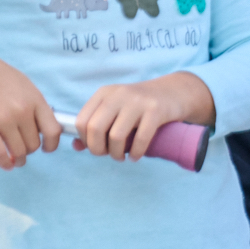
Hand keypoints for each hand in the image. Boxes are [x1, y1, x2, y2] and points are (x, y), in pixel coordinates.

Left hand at [76, 71, 215, 160]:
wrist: (173, 92)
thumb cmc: (139, 105)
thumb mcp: (115, 109)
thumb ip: (95, 126)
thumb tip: (76, 146)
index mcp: (104, 93)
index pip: (82, 121)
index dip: (85, 140)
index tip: (96, 147)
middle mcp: (119, 94)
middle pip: (95, 129)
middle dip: (98, 149)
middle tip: (108, 155)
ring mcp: (138, 101)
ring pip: (116, 136)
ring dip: (117, 154)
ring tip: (122, 156)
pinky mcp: (156, 110)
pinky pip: (140, 139)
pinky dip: (136, 153)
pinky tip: (136, 156)